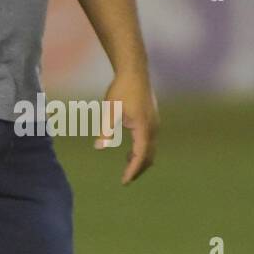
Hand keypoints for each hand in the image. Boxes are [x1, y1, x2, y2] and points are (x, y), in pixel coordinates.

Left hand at [97, 70, 158, 184]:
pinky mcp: (152, 120)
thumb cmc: (121, 89)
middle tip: (125, 180)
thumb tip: (99, 147)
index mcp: (143, 127)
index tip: (125, 181)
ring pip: (151, 150)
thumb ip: (106, 130)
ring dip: (140, 161)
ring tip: (127, 169)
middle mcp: (152, 127)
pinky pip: (150, 142)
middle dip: (138, 169)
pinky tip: (129, 152)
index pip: (140, 155)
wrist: (134, 71)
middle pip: (149, 156)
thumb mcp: (110, 110)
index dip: (133, 170)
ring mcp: (154, 124)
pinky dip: (142, 151)